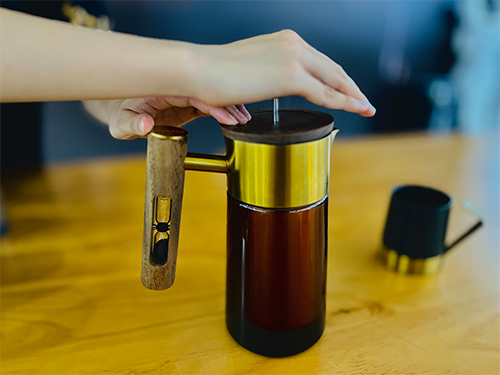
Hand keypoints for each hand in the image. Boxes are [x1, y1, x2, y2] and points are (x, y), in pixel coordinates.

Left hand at [86, 96, 250, 139]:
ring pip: (211, 95)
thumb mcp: (120, 123)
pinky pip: (209, 103)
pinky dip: (223, 109)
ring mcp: (184, 95)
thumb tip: (146, 126)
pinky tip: (235, 117)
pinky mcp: (187, 104)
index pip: (194, 93)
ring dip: (229, 105)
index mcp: (164, 89)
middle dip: (227, 102)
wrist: (118, 108)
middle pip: (208, 90)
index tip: (228, 116)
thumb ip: (131, 125)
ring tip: (245, 119)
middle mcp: (177, 88)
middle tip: (243, 118)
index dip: (213, 104)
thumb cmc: (119, 113)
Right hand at [190, 30, 374, 116]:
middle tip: (363, 101)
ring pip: (334, 78)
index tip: (346, 88)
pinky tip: (355, 109)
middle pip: (332, 67)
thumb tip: (270, 88)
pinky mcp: (291, 75)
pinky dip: (344, 102)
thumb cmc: (214, 74)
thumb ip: (267, 74)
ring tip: (365, 108)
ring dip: (352, 95)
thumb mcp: (249, 69)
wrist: (199, 70)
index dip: (336, 76)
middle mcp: (292, 44)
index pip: (318, 60)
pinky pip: (326, 93)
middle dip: (350, 86)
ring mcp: (294, 57)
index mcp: (283, 41)